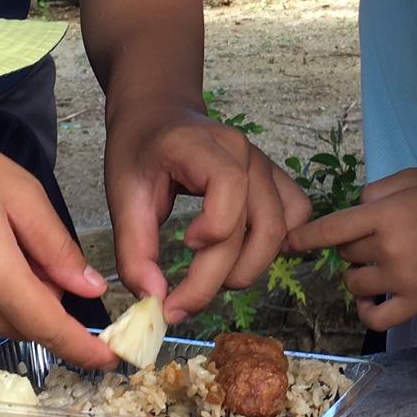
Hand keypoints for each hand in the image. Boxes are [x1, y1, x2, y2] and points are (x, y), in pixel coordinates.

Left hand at [104, 94, 310, 323]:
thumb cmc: (138, 153)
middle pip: (260, 225)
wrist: (158, 116)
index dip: (214, 228)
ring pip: (281, 230)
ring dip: (249, 267)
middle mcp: (242, 151)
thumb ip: (134, 252)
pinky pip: (295, 216)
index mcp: (200, 145)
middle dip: (223, 276)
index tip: (184, 244)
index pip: (230, 186)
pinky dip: (276, 245)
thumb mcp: (121, 198)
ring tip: (211, 277)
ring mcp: (264, 163)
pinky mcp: (274, 177)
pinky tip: (243, 253)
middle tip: (183, 298)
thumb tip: (155, 299)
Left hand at [281, 169, 416, 332]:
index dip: (304, 237)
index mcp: (387, 215)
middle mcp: (390, 250)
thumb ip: (378, 191)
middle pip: (344, 253)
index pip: (331, 230)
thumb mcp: (416, 178)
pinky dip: (366, 310)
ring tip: (379, 261)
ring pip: (354, 282)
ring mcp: (403, 281)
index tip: (288, 243)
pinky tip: (372, 297)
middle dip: (351, 243)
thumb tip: (353, 210)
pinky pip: (375, 319)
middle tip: (376, 233)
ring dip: (358, 272)